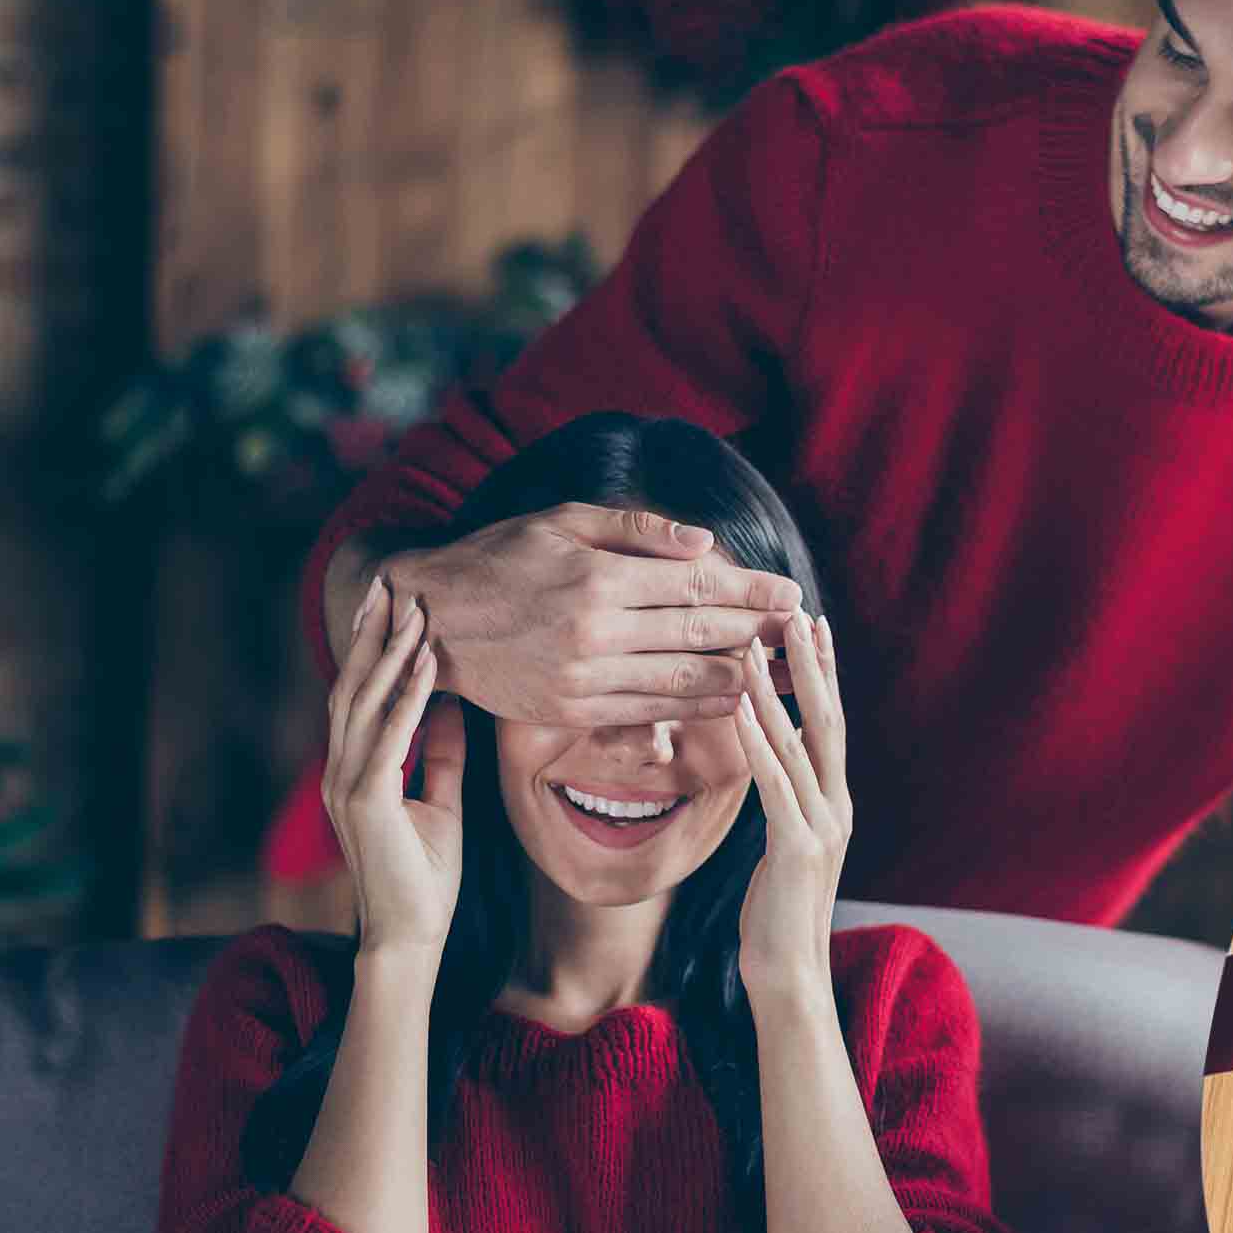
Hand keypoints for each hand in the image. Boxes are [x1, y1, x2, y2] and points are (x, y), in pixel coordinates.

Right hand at [324, 575, 466, 956]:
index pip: (360, 695)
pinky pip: (390, 737)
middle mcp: (342, 770)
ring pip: (364, 703)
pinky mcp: (366, 802)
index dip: (373, 647)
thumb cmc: (425, 874)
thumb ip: (440, 753)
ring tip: (413, 609)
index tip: (392, 602)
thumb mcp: (442, 800)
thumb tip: (455, 703)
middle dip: (371, 633)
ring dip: (390, 653)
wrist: (412, 936)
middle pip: (352, 686)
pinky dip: (409, 697)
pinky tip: (428, 664)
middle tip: (390, 582)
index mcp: (355, 768)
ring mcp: (348, 785)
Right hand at [386, 504, 807, 731]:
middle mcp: (595, 629)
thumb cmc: (500, 556)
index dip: (750, 590)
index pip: (695, 584)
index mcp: (598, 575)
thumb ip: (638, 531)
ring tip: (781, 672)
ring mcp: (582, 675)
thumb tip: (704, 542)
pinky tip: (729, 700)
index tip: (791, 592)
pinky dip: (694, 707)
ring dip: (739, 676)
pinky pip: (648, 711)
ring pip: (680, 679)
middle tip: (801, 631)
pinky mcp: (570, 710)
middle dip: (758, 632)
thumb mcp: (563, 520)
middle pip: (698, 633)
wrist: (430, 619)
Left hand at [729, 608, 851, 1001]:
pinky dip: (758, 739)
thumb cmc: (777, 913)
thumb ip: (789, 801)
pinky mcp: (797, 847)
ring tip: (756, 648)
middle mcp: (837, 807)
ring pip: (801, 744)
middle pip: (830, 721)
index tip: (815, 627)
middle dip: (812, 666)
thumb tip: (781, 757)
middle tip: (798, 614)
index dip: (826, 674)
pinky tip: (739, 707)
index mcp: (835, 803)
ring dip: (776, 692)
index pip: (832, 725)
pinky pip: (775, 782)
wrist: (790, 974)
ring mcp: (823, 826)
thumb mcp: (787, 846)